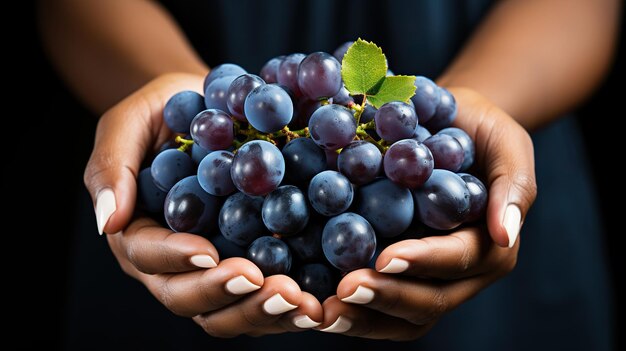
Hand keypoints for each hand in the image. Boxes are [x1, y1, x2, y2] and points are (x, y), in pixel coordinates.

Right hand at [84, 73, 321, 336]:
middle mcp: (174, 263)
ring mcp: (215, 267)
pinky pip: (265, 296)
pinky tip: (320, 302)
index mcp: (139, 233)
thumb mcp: (130, 123)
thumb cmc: (164, 112)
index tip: (209, 251)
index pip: (149, 257)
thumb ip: (112, 167)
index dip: (177, 259)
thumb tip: (108, 221)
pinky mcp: (253, 262)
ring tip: (301, 304)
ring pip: (229, 311)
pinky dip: (289, 305)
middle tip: (268, 286)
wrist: (212, 108)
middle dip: (227, 295)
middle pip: (189, 298)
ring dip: (263, 312)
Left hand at [317, 87, 536, 339]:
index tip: (386, 257)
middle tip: (345, 290)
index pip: (458, 260)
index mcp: (489, 245)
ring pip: (401, 315)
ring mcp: (426, 277)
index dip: (424, 261)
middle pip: (428, 301)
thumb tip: (506, 234)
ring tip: (323, 312)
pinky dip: (350, 308)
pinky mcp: (395, 272)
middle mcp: (459, 273)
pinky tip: (316, 305)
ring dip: (363, 316)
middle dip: (387, 297)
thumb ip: (512, 186)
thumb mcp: (506, 144)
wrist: (446, 127)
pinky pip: (376, 302)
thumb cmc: (480, 131)